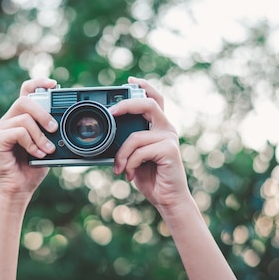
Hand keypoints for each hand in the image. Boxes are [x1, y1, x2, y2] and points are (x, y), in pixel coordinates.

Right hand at [0, 78, 58, 198]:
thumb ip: (51, 132)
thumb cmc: (31, 169)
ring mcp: (0, 129)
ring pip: (24, 118)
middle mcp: (8, 120)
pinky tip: (37, 154)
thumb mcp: (48, 146)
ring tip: (47, 150)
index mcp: (20, 118)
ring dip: (40, 135)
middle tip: (55, 128)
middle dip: (43, 112)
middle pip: (25, 100)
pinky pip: (18, 132)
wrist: (18, 189)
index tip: (54, 84)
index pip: (26, 92)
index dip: (38, 84)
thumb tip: (63, 121)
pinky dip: (31, 143)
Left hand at [109, 77, 189, 211]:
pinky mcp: (169, 150)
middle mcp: (166, 128)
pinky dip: (130, 164)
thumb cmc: (149, 176)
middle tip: (110, 112)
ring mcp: (169, 138)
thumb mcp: (133, 155)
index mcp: (158, 126)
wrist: (166, 199)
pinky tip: (130, 175)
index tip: (130, 80)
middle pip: (149, 104)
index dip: (144, 86)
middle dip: (127, 105)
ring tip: (120, 168)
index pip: (154, 99)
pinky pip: (140, 151)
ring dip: (122, 154)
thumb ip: (127, 141)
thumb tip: (109, 131)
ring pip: (135, 136)